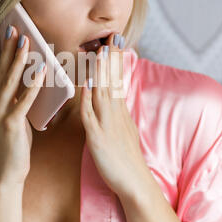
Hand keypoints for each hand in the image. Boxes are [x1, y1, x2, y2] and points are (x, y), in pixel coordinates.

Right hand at [0, 25, 46, 185]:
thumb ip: (11, 100)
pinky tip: (41, 70)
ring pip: (9, 81)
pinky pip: (23, 100)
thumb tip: (25, 79)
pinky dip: (32, 84)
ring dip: (18, 60)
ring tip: (26, 42)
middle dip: (7, 49)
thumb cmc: (11, 145)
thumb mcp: (6, 119)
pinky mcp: (11, 125)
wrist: (6, 174)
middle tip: (14, 29)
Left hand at [80, 33, 145, 196]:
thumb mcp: (124, 131)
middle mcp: (116, 115)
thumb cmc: (126, 160)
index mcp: (120, 112)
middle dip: (110, 60)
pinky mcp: (99, 138)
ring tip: (98, 53)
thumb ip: (117, 114)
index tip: (113, 43)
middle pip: (112, 82)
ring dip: (100, 73)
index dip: (115, 62)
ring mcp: (108, 125)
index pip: (117, 81)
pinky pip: (92, 116)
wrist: (135, 184)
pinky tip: (86, 87)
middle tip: (108, 38)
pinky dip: (89, 99)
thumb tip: (114, 100)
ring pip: (103, 93)